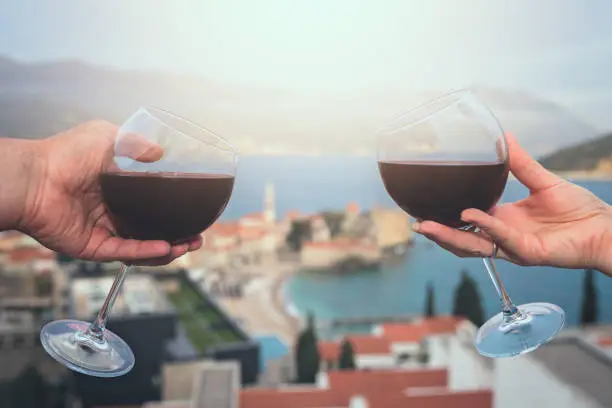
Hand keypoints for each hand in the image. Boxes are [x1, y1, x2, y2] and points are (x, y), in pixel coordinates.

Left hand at [19, 120, 201, 264]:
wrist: (35, 177)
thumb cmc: (65, 154)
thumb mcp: (108, 137)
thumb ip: (136, 144)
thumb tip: (161, 153)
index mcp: (117, 190)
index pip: (153, 206)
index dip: (175, 212)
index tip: (195, 213)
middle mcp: (112, 213)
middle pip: (152, 230)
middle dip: (179, 236)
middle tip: (198, 237)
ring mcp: (103, 231)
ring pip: (143, 246)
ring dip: (168, 248)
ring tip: (189, 244)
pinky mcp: (93, 247)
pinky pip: (125, 252)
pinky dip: (146, 252)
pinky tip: (166, 247)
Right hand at [414, 132, 611, 274]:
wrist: (605, 228)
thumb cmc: (579, 209)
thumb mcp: (543, 181)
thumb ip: (521, 163)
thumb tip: (504, 137)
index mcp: (504, 221)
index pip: (468, 223)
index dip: (446, 219)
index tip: (425, 208)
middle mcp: (504, 237)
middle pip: (463, 240)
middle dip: (439, 234)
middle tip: (416, 223)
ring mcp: (514, 248)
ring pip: (474, 246)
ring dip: (450, 237)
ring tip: (428, 226)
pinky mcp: (529, 253)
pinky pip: (503, 239)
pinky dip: (486, 226)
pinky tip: (472, 214)